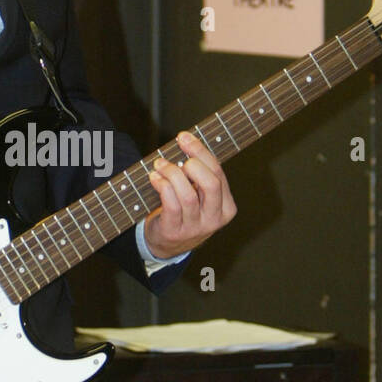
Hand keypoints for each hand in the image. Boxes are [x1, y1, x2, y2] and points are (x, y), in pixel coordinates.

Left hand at [143, 131, 236, 259]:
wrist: (167, 245)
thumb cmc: (184, 212)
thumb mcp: (200, 197)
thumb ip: (199, 175)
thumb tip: (187, 141)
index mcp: (226, 208)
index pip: (219, 174)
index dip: (201, 152)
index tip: (185, 137)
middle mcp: (214, 219)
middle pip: (211, 184)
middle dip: (193, 163)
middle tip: (177, 154)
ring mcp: (195, 228)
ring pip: (188, 195)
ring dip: (172, 174)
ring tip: (160, 165)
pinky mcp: (175, 232)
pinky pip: (171, 205)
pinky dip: (162, 186)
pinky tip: (155, 178)